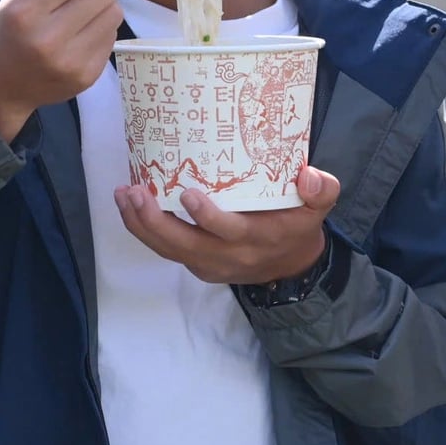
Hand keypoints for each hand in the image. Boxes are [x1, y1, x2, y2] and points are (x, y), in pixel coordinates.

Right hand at [0, 0, 120, 142]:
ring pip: (115, 13)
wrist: (0, 85)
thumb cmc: (8, 28)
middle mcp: (48, 39)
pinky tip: (83, 31)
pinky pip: (113, 37)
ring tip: (84, 8)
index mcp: (27, 10)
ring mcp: (70, 62)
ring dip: (106, 4)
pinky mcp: (87, 77)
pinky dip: (103, 27)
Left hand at [114, 166, 340, 285]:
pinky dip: (144, 231)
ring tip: (123, 196)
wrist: (291, 268)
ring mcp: (208, 264)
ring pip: (168, 250)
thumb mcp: (318, 209)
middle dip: (156, 221)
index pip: (228, 231)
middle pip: (185, 244)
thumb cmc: (298, 227)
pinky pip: (166, 251)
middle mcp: (228, 255)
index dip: (206, 217)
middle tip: (136, 192)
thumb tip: (311, 175)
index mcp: (257, 238)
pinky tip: (129, 206)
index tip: (187, 193)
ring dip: (141, 225)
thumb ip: (322, 190)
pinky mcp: (196, 265)